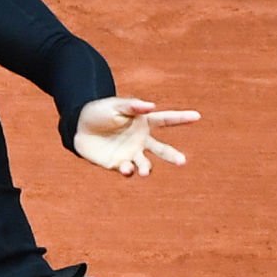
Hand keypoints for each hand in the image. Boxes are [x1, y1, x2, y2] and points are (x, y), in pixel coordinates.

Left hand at [72, 97, 200, 177]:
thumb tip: (152, 106)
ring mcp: (131, 153)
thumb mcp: (116, 105)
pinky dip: (128, 170)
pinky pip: (128, 170)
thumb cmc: (99, 112)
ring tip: (146, 171)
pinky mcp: (119, 164)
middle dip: (172, 156)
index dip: (181, 118)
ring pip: (146, 164)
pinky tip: (126, 168)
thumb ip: (133, 106)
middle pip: (162, 149)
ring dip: (147, 169)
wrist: (79, 127)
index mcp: (144, 122)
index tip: (197, 116)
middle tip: (182, 161)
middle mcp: (141, 140)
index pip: (166, 120)